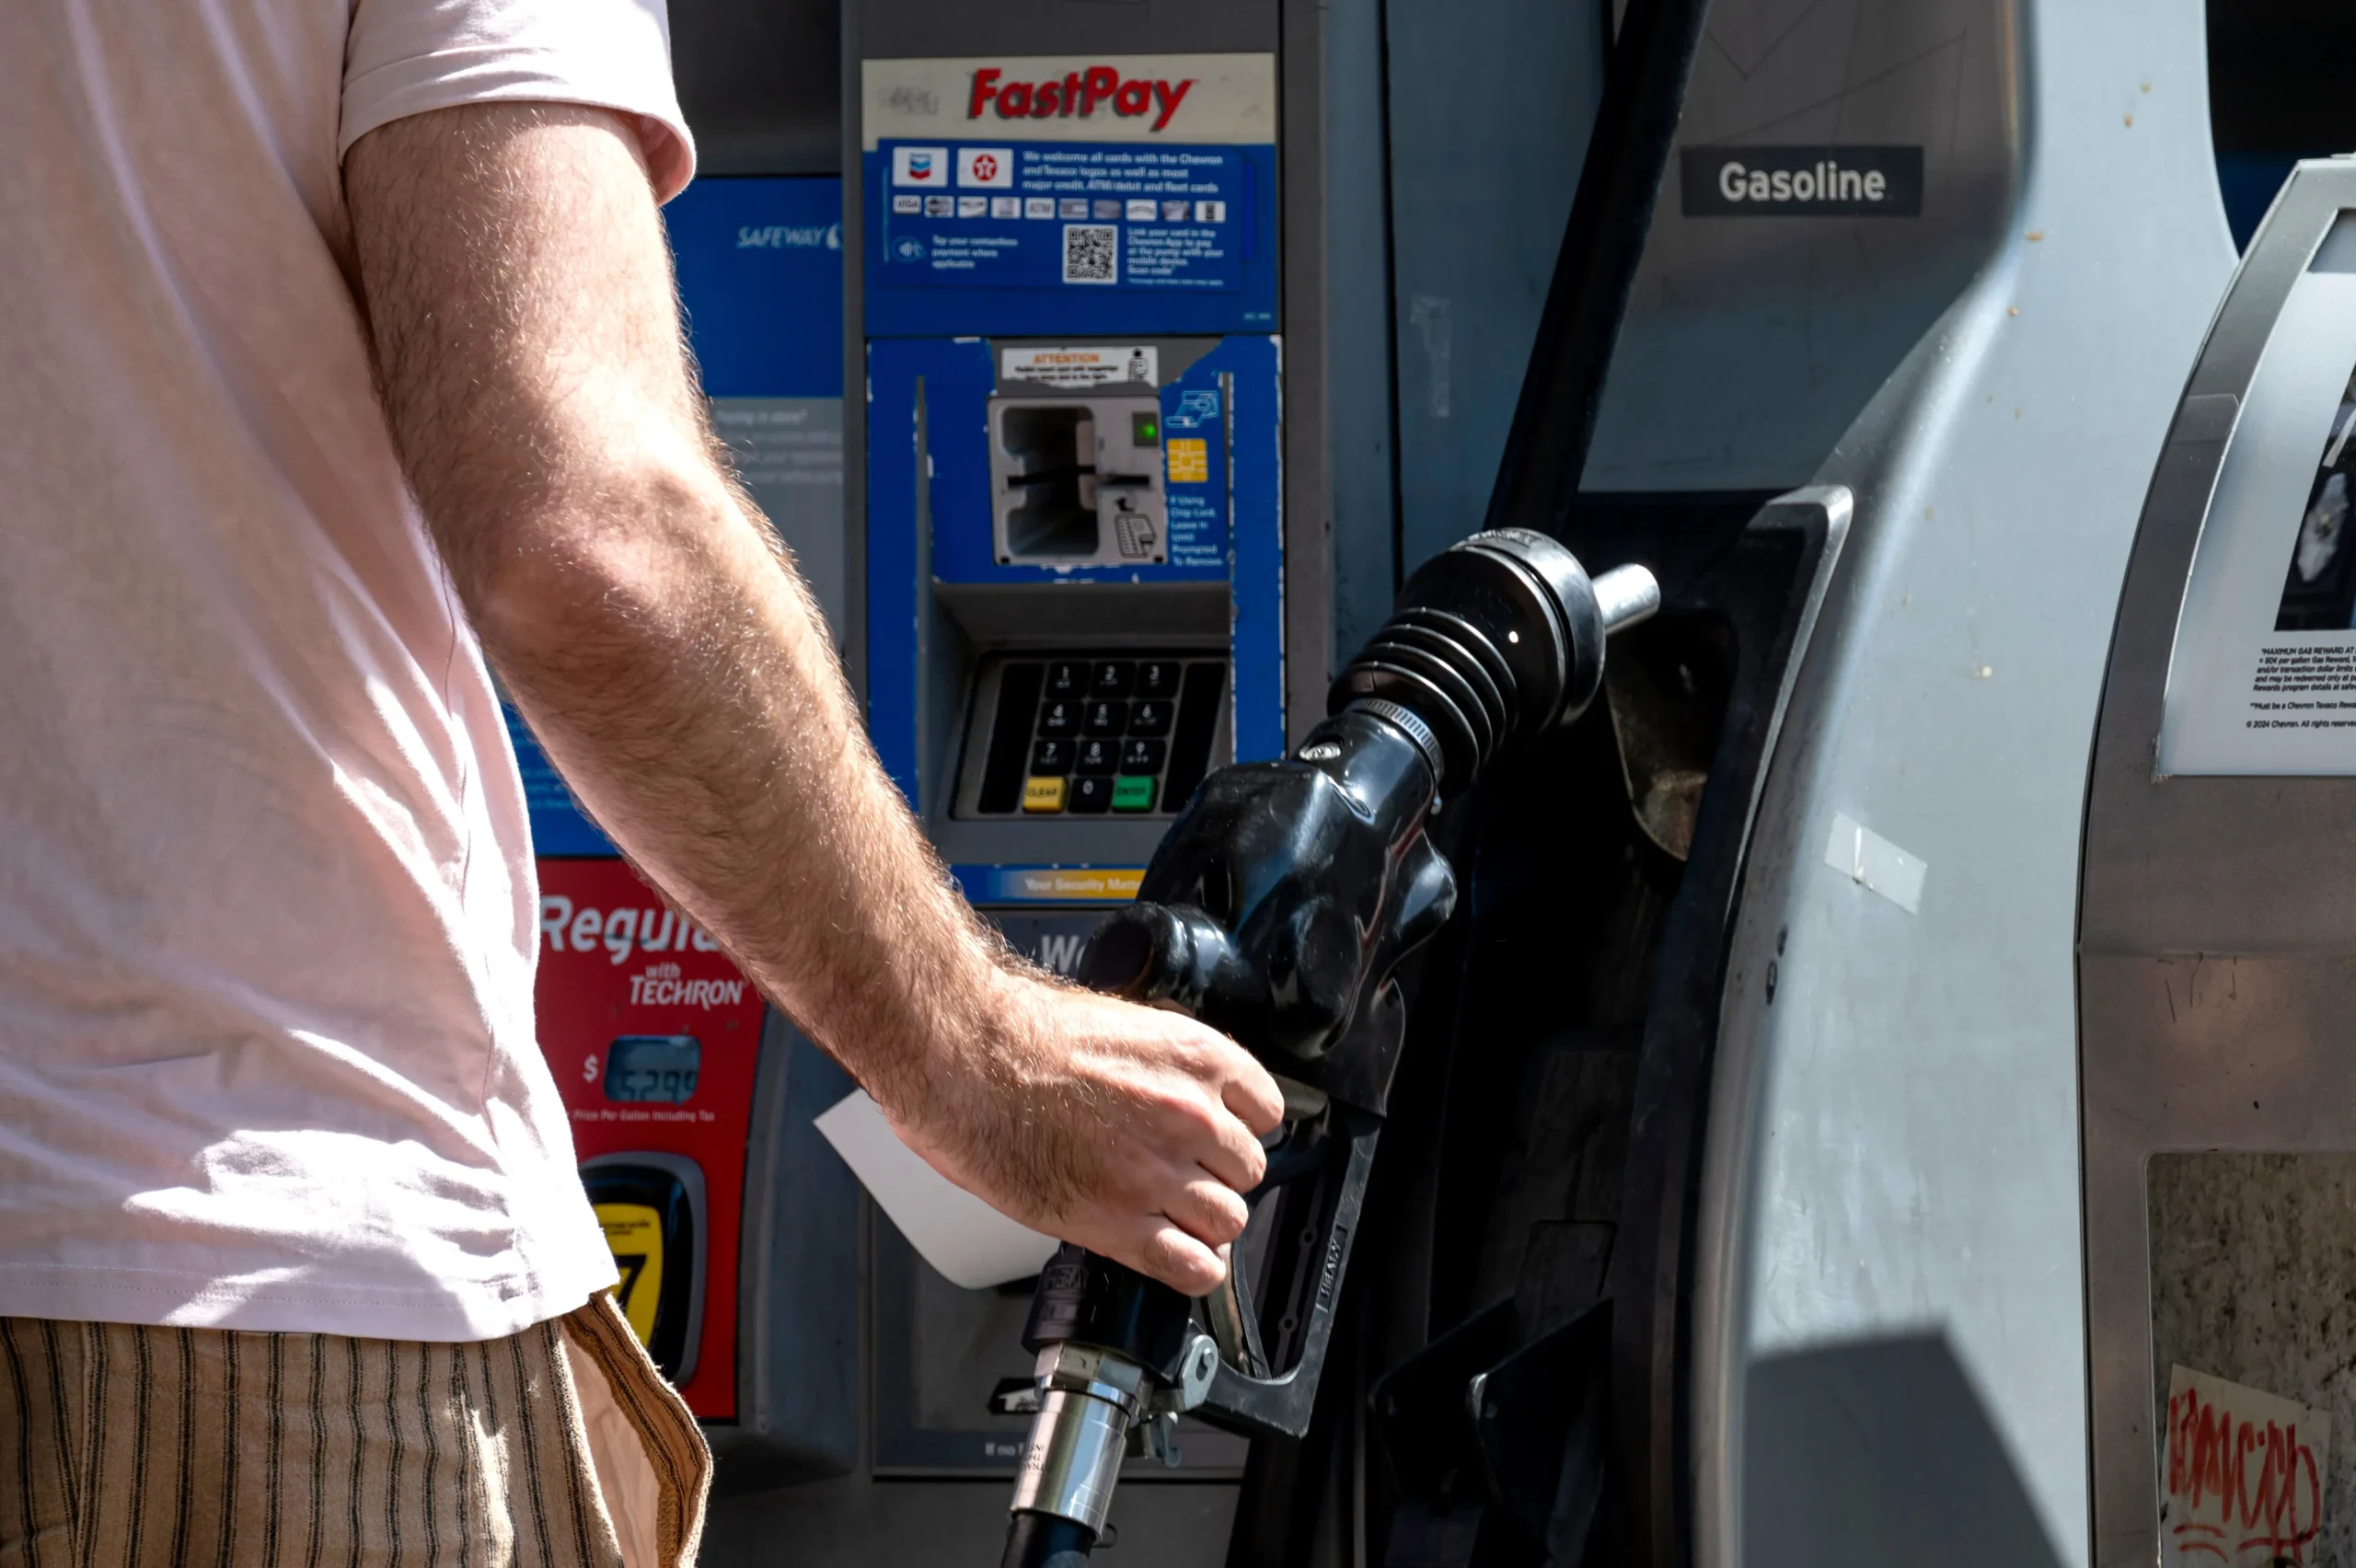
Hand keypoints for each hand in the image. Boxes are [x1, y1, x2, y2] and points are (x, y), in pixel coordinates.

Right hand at [884, 966, 1285, 1295]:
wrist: (966, 1060)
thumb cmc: (1019, 1033)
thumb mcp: (1121, 1021)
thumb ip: (1165, 1062)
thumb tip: (1179, 1085)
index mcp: (1196, 1058)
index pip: (1266, 1111)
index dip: (1239, 1127)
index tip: (1220, 1136)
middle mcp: (1190, 1117)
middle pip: (1248, 1170)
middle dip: (1216, 1175)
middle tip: (1179, 1173)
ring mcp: (1157, 1174)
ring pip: (1227, 1220)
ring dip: (1202, 1221)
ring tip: (1167, 1212)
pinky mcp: (1119, 1223)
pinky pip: (1191, 1266)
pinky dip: (1190, 1267)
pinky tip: (1171, 1253)